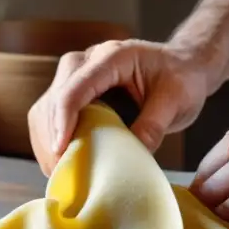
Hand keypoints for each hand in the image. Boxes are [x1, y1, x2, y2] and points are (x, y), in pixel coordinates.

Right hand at [28, 39, 213, 174]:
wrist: (182, 67)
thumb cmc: (182, 78)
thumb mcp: (176, 100)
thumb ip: (155, 124)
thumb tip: (134, 154)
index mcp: (113, 57)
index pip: (76, 87)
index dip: (63, 120)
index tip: (60, 150)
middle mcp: (88, 61)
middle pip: (54, 98)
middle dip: (51, 136)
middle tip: (60, 171)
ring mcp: (78, 75)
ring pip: (45, 107)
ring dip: (45, 141)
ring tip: (58, 172)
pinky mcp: (75, 92)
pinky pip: (50, 115)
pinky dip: (50, 140)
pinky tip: (60, 163)